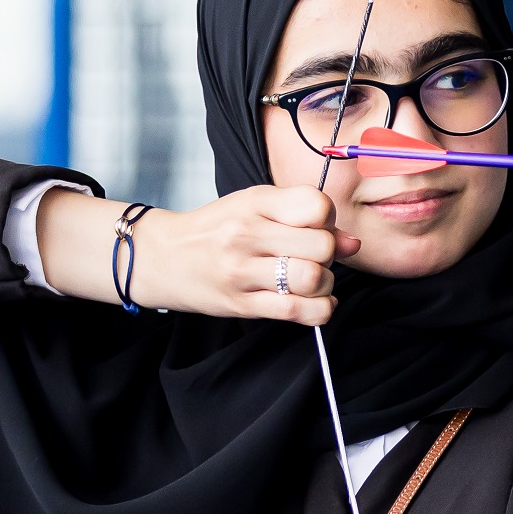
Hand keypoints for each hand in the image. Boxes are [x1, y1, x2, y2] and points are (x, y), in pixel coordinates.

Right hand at [37, 184, 358, 322]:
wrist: (160, 257)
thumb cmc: (215, 230)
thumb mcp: (254, 209)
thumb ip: (304, 220)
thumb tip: (352, 243)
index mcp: (254, 202)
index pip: (318, 205)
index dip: (327, 219)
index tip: (315, 227)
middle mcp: (247, 234)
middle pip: (321, 246)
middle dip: (327, 255)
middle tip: (311, 257)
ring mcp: (242, 271)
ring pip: (313, 279)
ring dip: (323, 284)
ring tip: (309, 280)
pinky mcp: (241, 304)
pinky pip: (298, 311)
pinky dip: (319, 310)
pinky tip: (315, 302)